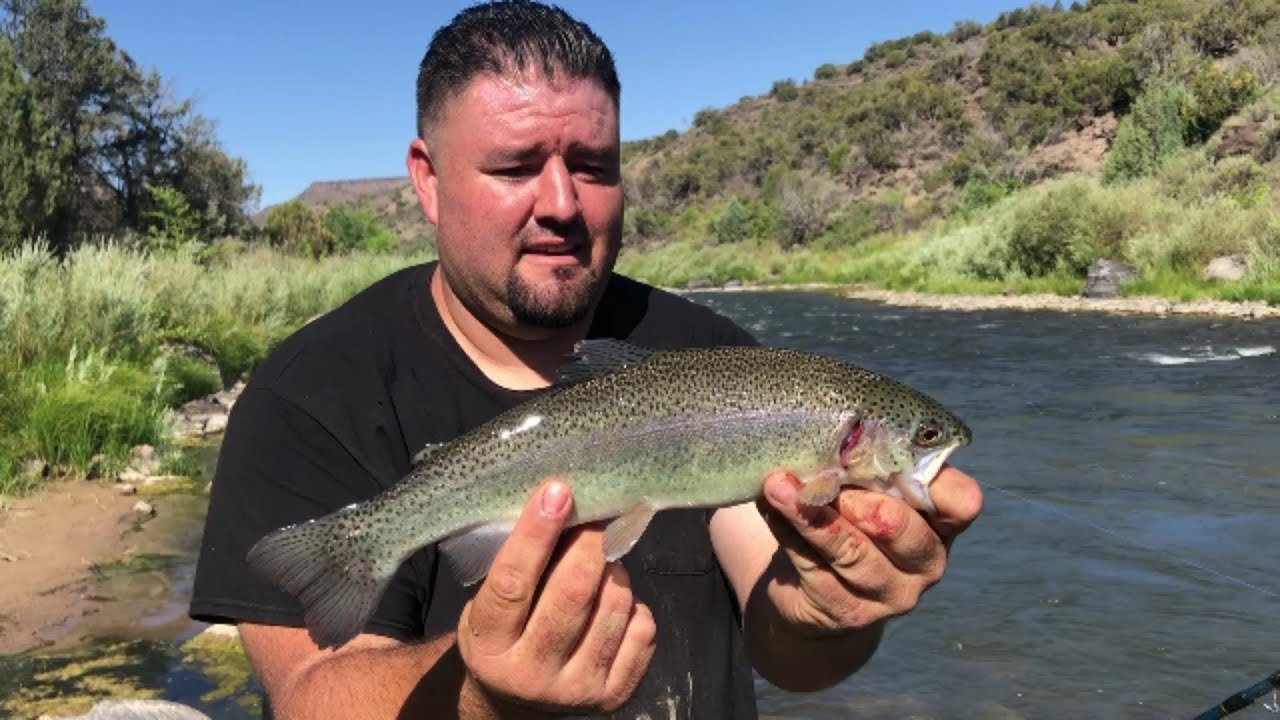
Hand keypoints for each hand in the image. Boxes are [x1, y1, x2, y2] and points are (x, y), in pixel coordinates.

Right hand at [456, 479, 656, 715]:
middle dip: (589, 544)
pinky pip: (642, 628)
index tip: (556, 491)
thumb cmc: (506, 632)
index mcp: (488, 645)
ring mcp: (576, 690)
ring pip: (615, 604)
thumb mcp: (489, 601)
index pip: (512, 583)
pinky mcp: (614, 697)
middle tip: (592, 524)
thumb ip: (518, 563)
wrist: (520, 699)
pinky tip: (612, 605)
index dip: (535, 533)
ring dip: (613, 573)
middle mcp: (530, 674)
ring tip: (598, 570)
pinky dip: (633, 605)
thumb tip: (561, 502)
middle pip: (573, 592)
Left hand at [757, 466, 981, 634]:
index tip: (886, 453)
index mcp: (942, 524)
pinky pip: (814, 568)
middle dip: (857, 497)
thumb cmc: (850, 518)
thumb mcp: (865, 490)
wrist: (816, 591)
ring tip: (777, 485)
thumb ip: (862, 466)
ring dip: (810, 513)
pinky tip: (772, 508)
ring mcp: (889, 595)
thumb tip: (827, 431)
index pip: (962, 501)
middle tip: (823, 476)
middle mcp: (926, 564)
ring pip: (850, 551)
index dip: (932, 475)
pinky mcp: (847, 613)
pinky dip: (788, 533)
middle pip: (899, 526)